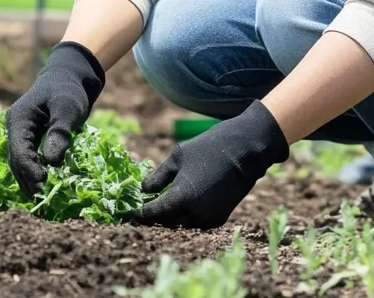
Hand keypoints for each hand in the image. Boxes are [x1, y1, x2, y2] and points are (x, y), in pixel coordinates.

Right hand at [5, 41, 105, 197]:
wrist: (70, 77)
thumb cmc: (68, 90)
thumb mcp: (68, 108)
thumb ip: (59, 133)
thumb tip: (52, 162)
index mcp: (19, 118)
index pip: (18, 149)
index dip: (29, 168)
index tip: (43, 182)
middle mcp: (15, 128)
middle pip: (15, 160)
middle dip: (27, 179)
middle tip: (42, 198)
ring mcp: (20, 135)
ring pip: (19, 163)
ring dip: (28, 180)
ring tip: (41, 198)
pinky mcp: (30, 140)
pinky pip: (28, 160)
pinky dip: (34, 174)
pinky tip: (43, 188)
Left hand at [131, 101, 288, 229]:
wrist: (245, 152)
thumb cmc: (208, 148)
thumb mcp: (177, 156)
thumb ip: (158, 176)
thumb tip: (143, 190)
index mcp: (180, 198)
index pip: (152, 214)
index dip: (139, 215)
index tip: (128, 214)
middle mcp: (193, 213)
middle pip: (165, 224)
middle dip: (154, 218)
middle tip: (143, 210)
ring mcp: (207, 219)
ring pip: (181, 225)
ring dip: (171, 219)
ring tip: (161, 207)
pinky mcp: (219, 219)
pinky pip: (196, 223)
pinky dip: (187, 217)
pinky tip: (181, 205)